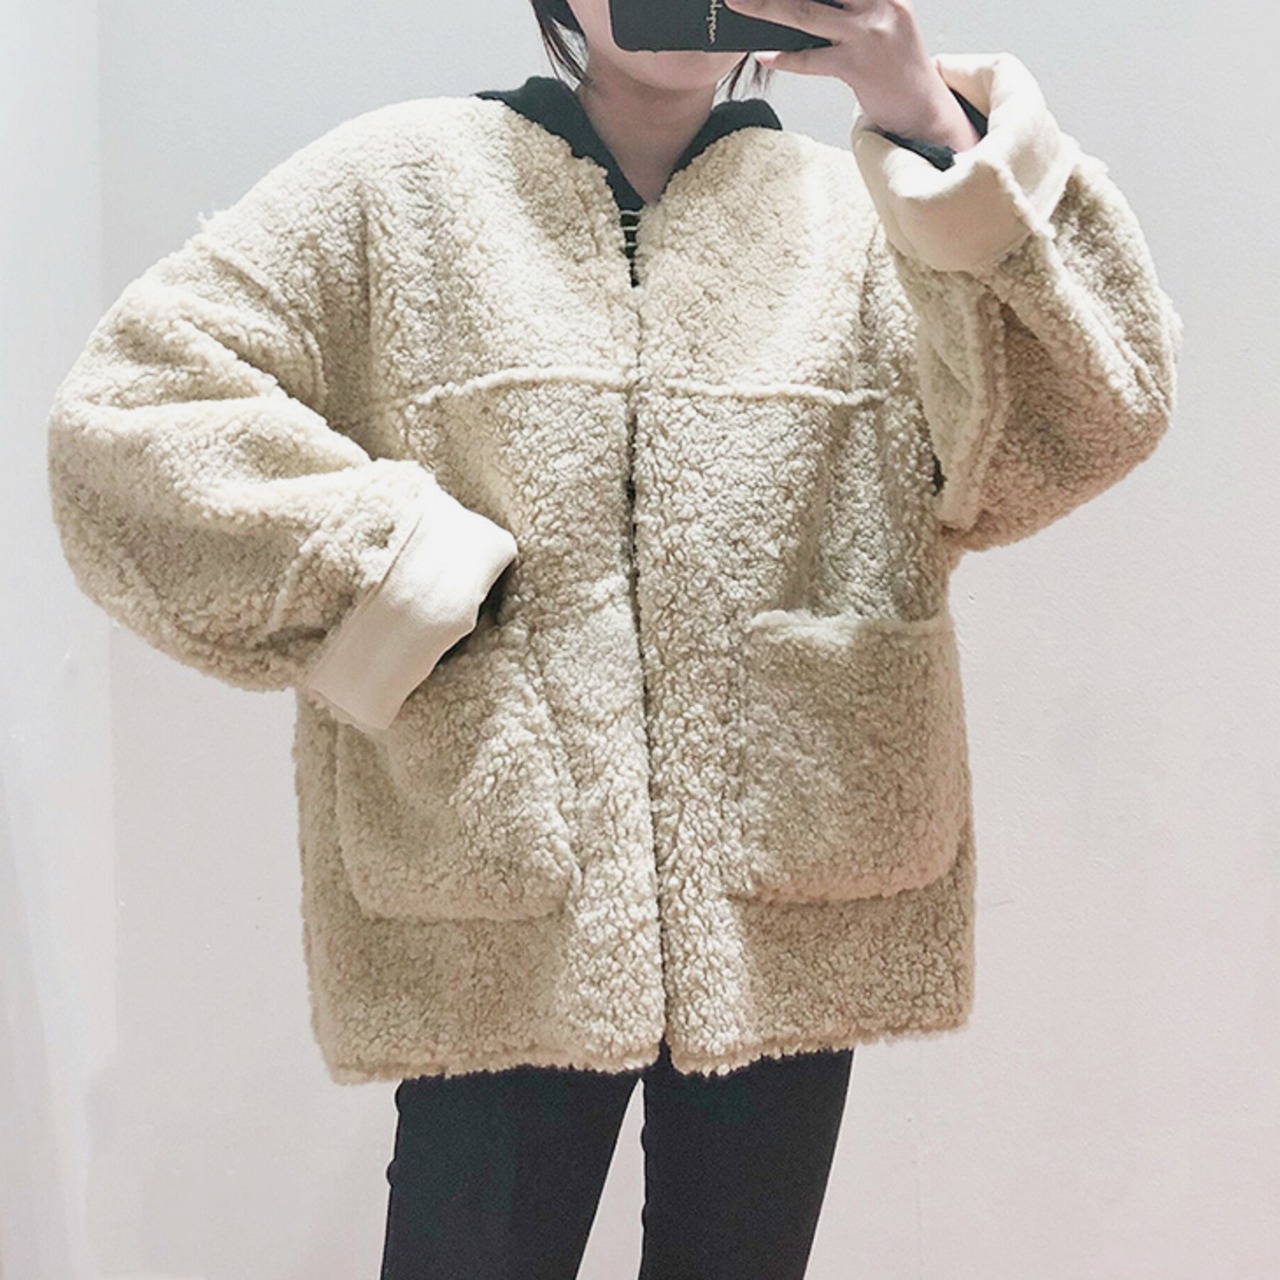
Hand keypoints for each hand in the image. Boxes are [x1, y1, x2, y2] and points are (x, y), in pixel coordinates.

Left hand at [721, 0, 980, 149]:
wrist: (922, 107)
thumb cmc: (895, 64)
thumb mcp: (880, 21)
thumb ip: (849, 7)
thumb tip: (799, 6)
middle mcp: (879, 4)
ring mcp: (868, 35)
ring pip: (807, 15)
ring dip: (768, 8)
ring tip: (740, 4)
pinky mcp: (858, 67)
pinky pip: (812, 60)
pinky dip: (785, 59)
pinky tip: (765, 55)